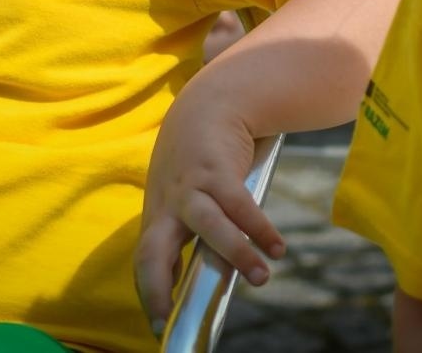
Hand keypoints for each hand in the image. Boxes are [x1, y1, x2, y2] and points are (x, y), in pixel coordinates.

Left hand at [134, 90, 284, 331]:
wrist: (211, 100)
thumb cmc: (196, 155)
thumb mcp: (180, 193)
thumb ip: (181, 232)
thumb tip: (185, 280)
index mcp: (159, 214)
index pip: (144, 261)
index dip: (150, 292)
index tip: (161, 322)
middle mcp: (168, 203)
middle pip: (153, 250)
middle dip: (158, 286)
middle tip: (174, 317)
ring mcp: (190, 184)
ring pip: (207, 225)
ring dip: (235, 253)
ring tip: (262, 278)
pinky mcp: (216, 168)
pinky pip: (239, 203)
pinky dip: (260, 227)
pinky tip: (277, 246)